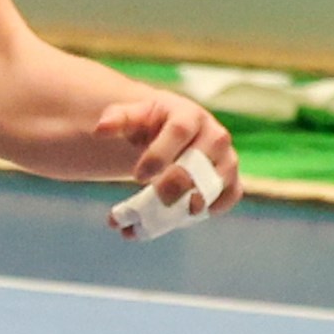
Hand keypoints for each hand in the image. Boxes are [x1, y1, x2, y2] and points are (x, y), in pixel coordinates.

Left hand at [93, 88, 239, 221]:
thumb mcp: (133, 116)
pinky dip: (212, 209)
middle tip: (152, 200)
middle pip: (199, 161)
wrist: (176, 130)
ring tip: (164, 219)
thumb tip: (100, 130)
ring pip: (217, 182)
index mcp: (189, 115)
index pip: (178, 131)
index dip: (159, 154)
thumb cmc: (152, 123)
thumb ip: (116, 119)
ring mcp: (227, 158)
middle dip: (173, 185)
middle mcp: (214, 135)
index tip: (137, 176)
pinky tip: (185, 218)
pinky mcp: (233, 178)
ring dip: (191, 203)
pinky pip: (230, 196)